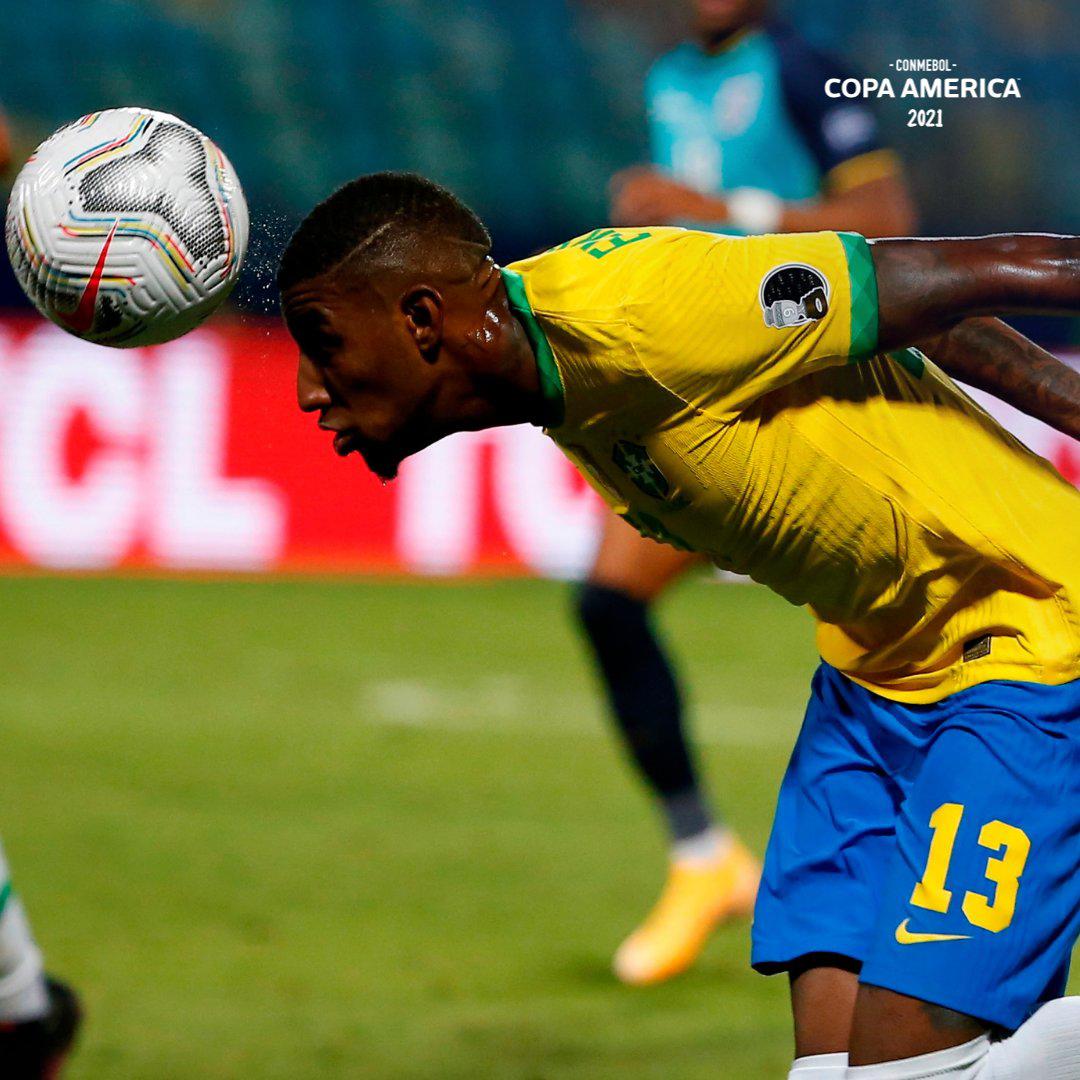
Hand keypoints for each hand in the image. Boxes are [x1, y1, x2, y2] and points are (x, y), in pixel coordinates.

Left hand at [609, 167, 725, 225]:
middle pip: (644, 185)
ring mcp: (680, 193)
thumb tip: (644, 214)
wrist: (726, 208)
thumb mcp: (681, 202)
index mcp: (672, 180)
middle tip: (615, 211)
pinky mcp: (687, 205)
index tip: (612, 186)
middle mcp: (674, 184)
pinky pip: (662, 208)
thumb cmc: (703, 209)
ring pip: (650, 196)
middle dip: (627, 197)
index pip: (645, 173)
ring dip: (634, 207)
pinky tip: (639, 223)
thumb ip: (663, 204)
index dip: (627, 178)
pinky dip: (649, 215)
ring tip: (621, 218)